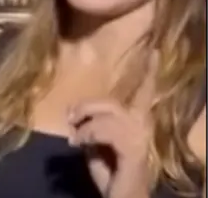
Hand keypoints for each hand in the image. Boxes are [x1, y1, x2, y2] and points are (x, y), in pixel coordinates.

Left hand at [67, 62, 155, 197]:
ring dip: (85, 124)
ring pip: (108, 114)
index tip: (156, 52)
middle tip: (69, 117)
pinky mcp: (133, 150)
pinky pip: (106, 131)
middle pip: (112, 102)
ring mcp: (140, 138)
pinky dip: (87, 135)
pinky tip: (79, 144)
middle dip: (86, 106)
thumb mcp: (95, 145)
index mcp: (136, 122)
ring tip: (75, 138)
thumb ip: (89, 126)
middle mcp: (143, 126)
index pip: (145, 93)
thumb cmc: (110, 173)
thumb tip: (74, 114)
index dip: (150, 73)